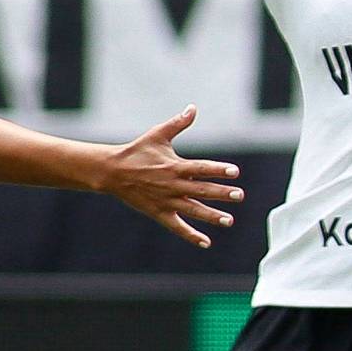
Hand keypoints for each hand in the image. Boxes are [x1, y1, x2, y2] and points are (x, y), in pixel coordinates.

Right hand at [99, 107, 244, 247]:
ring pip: (193, 210)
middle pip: (201, 190)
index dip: (218, 169)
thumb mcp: (158, 135)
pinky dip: (191, 235)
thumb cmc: (136, 151)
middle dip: (221, 193)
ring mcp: (167, 201)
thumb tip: (193, 108)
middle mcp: (173, 185)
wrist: (111, 172)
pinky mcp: (159, 213)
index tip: (235, 172)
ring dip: (212, 216)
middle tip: (240, 195)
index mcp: (175, 166)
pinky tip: (206, 242)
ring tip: (229, 220)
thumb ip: (178, 124)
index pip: (201, 168)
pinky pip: (177, 227)